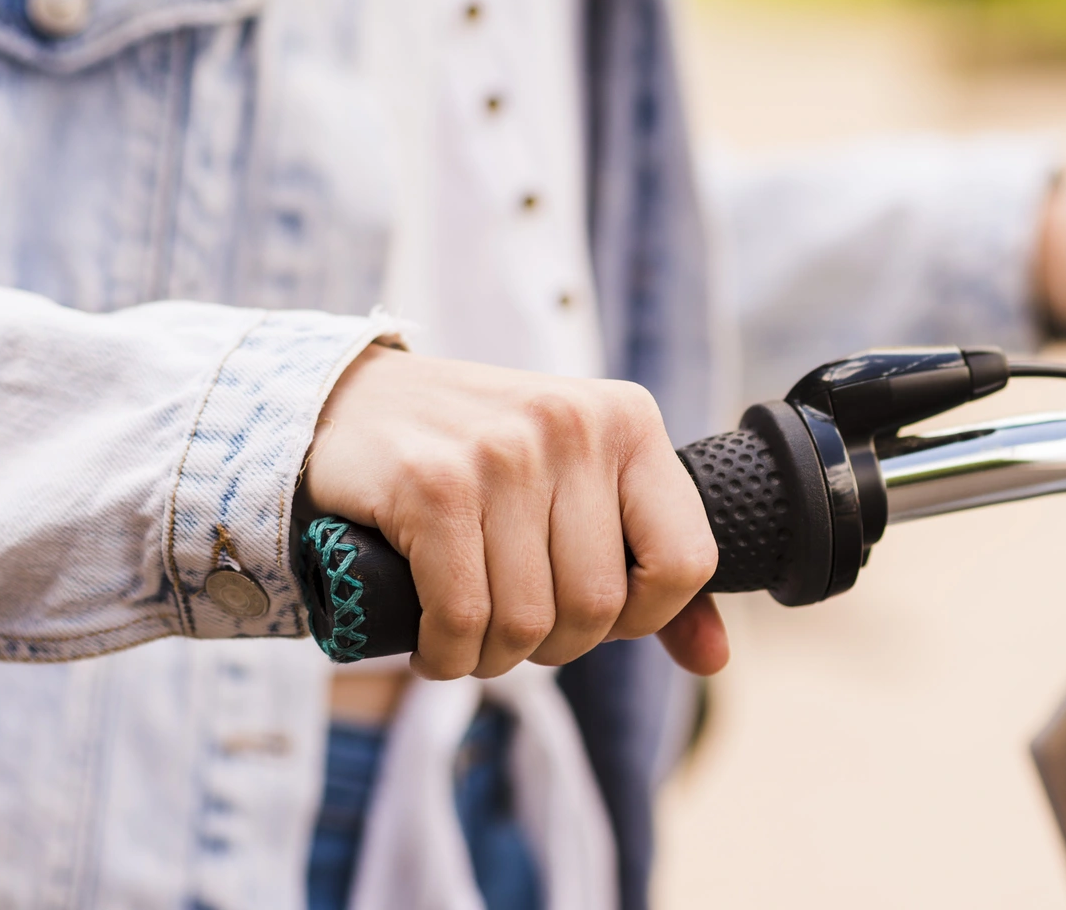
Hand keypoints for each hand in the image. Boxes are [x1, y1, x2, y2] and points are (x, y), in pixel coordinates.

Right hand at [302, 347, 728, 679]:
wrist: (351, 405)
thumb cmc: (478, 457)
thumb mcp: (579, 485)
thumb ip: (652, 565)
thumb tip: (713, 660)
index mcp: (628, 421)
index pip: (687, 561)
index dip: (645, 617)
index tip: (596, 612)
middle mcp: (573, 427)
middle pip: (598, 607)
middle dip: (553, 646)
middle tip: (512, 628)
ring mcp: (503, 453)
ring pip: (527, 623)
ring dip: (491, 656)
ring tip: (468, 633)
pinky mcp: (432, 485)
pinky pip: (462, 618)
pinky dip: (445, 654)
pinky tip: (432, 641)